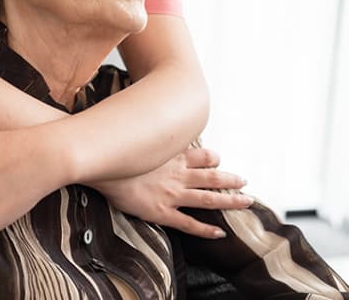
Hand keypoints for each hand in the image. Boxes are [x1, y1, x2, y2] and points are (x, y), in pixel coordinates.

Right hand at [89, 147, 252, 238]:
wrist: (102, 165)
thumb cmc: (116, 148)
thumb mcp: (138, 134)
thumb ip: (149, 133)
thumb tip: (144, 115)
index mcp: (173, 157)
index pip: (202, 156)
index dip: (213, 158)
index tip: (219, 159)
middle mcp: (178, 175)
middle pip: (213, 177)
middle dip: (232, 180)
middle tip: (245, 181)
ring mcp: (172, 194)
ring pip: (209, 199)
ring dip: (230, 201)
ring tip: (246, 203)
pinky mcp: (162, 212)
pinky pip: (189, 223)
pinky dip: (206, 230)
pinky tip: (220, 233)